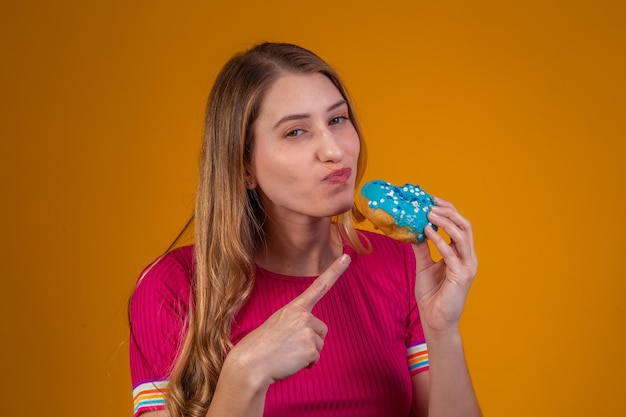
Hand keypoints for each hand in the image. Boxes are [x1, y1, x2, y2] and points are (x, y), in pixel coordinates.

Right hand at [228, 254, 350, 385]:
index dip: (335, 271)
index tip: (346, 258)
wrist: (251, 363)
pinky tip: (290, 362)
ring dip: (307, 353)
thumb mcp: (277, 324)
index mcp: (294, 308)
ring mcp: (307, 331)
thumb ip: (295, 323)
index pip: (318, 286)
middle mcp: (303, 316)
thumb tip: (308, 336)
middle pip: (321, 329)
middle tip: (289, 346)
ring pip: (319, 345)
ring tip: (287, 353)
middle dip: (311, 340)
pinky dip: (306, 364)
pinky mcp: (310, 348)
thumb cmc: (260, 346)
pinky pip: (316, 358)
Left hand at [412, 197, 477, 333]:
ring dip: (445, 222)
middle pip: (465, 226)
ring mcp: (467, 266)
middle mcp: (468, 258)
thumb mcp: (424, 266)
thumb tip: (412, 231)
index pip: (459, 225)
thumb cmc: (432, 295)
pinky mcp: (461, 276)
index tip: (431, 201)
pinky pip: (451, 253)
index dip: (447, 211)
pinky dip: (439, 240)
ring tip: (429, 214)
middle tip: (430, 204)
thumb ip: (421, 249)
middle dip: (448, 212)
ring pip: (462, 235)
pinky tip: (426, 233)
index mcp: (461, 254)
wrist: (435, 320)